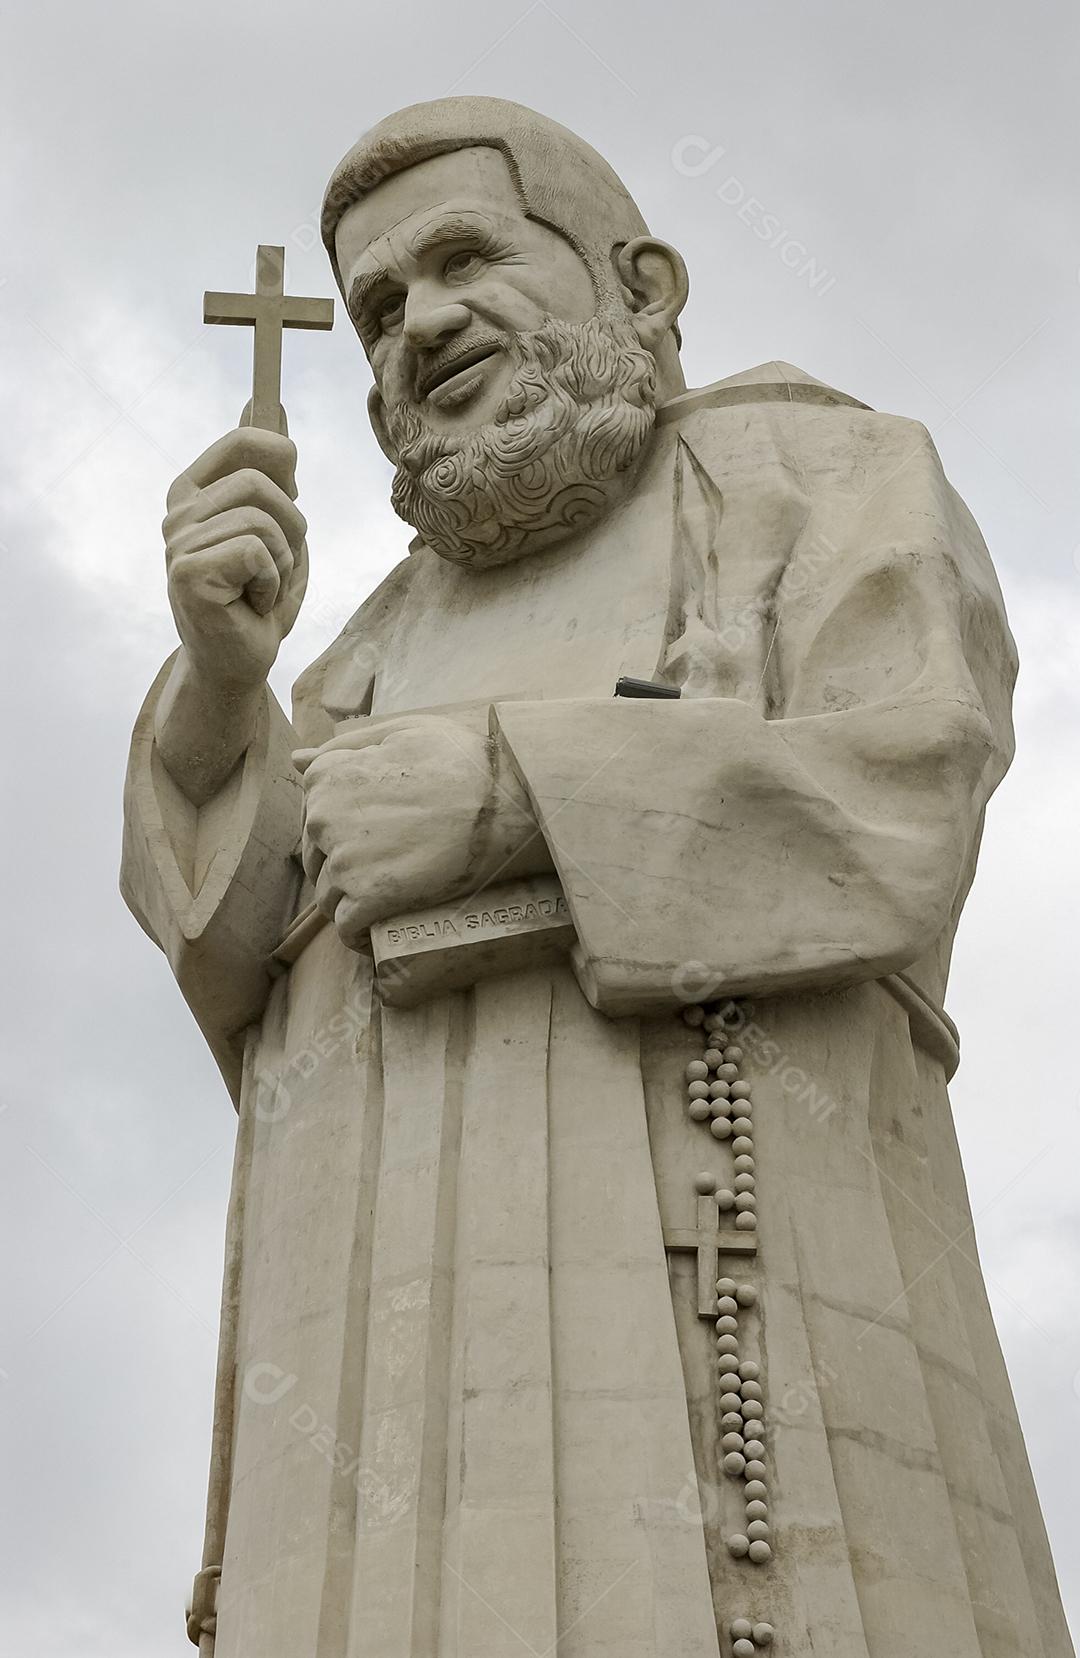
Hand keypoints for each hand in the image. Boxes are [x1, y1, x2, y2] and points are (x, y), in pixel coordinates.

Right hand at [163, 427, 307, 691]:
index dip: (280, 456)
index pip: (244, 441)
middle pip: (261, 482)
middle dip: (291, 528)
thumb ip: (270, 470)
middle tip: (278, 564)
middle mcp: (179, 512)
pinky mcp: (188, 572)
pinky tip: (251, 604)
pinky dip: (271, 583)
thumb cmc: (257, 597)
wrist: (239, 663)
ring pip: (263, 520)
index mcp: (194, 492)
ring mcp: (178, 543)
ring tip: (262, 588)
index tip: (292, 489)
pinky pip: (256, 552)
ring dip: (282, 562)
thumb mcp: (275, 526)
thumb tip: (269, 401)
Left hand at [296, 716, 547, 946]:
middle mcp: (322, 818)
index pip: (313, 818)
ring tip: (388, 902)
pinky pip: (346, 929)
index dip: (343, 832)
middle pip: (318, 858)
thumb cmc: (463, 760)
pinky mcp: (368, 899)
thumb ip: (346, 747)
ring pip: (329, 897)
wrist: (509, 802)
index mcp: (326, 777)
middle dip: (343, 868)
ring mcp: (343, 861)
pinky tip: (376, 935)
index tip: (375, 838)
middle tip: (389, 868)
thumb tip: (298, 759)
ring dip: (351, 904)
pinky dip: (358, 936)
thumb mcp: (403, 732)